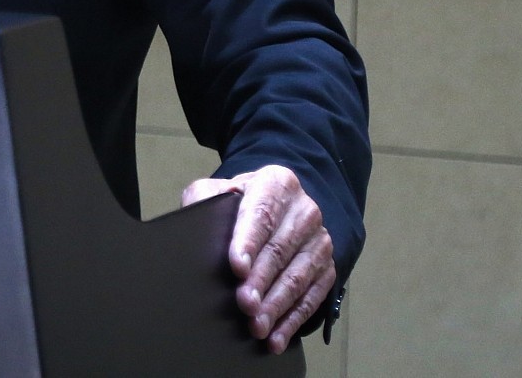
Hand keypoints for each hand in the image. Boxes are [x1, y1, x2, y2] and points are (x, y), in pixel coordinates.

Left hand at [181, 165, 335, 353]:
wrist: (275, 208)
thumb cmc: (239, 205)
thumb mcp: (217, 191)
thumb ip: (204, 198)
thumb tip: (193, 223)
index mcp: (277, 184)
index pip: (261, 214)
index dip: (248, 242)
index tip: (236, 267)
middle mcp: (304, 210)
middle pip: (280, 250)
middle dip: (261, 281)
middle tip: (244, 304)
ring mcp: (319, 240)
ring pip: (299, 277)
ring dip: (277, 306)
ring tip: (256, 326)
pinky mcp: (327, 267)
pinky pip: (312, 297)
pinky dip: (293, 320)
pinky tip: (276, 337)